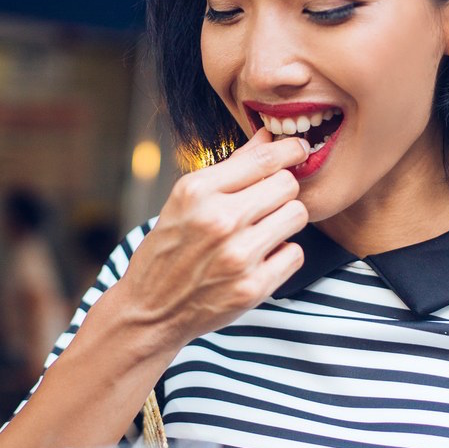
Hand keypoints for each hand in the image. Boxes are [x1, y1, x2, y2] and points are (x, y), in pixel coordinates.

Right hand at [114, 129, 308, 347]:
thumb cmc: (169, 249)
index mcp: (197, 191)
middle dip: (281, 190)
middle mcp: (218, 220)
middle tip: (266, 204)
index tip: (297, 149)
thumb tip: (268, 137)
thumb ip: (231, 168)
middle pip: (287, 185)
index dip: (288, 150)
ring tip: (263, 231)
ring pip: (297, 215)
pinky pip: (295, 253)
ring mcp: (238, 255)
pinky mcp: (253, 287)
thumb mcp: (186, 201)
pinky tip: (260, 258)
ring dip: (285, 221)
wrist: (150, 309)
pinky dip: (282, 254)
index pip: (263, 158)